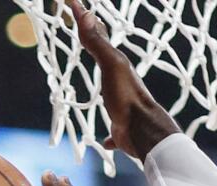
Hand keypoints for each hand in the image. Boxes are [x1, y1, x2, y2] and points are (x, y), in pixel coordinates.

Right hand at [67, 0, 180, 159]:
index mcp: (117, 65)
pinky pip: (113, 131)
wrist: (144, 133)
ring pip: (109, 89)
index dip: (83, 18)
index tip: (71, 3)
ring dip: (103, 81)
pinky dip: (109, 136)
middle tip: (82, 30)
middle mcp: (120, 81)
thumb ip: (98, 43)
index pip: (98, 35)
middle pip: (104, 57)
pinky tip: (107, 141)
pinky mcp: (120, 128)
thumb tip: (88, 13)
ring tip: (98, 76)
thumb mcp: (111, 65)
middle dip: (94, 44)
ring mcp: (120, 104)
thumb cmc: (127, 98)